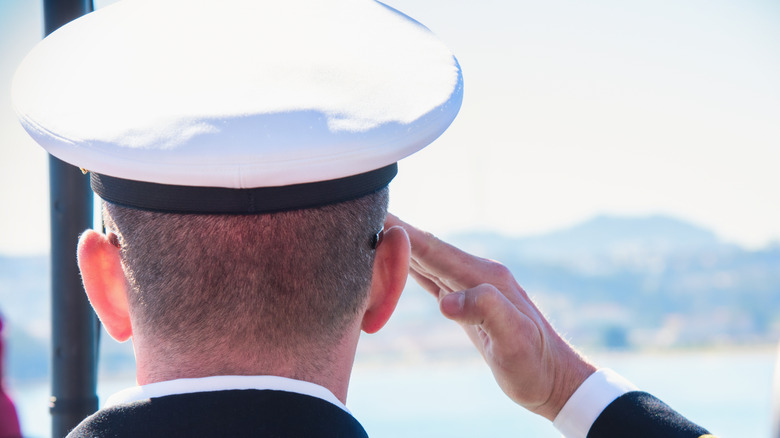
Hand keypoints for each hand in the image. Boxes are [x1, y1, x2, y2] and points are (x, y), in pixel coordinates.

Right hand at [385, 214, 595, 419]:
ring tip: (370, 231)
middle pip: (426, 248)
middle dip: (394, 231)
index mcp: (484, 277)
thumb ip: (486, 310)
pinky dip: (411, 266)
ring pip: (427, 260)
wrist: (554, 379)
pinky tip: (396, 260)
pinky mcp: (467, 302)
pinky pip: (433, 278)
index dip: (402, 232)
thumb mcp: (514, 340)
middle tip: (360, 215)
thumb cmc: (534, 363)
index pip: (434, 249)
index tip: (374, 214)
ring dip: (399, 246)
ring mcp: (472, 287)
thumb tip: (447, 301)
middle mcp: (477, 275)